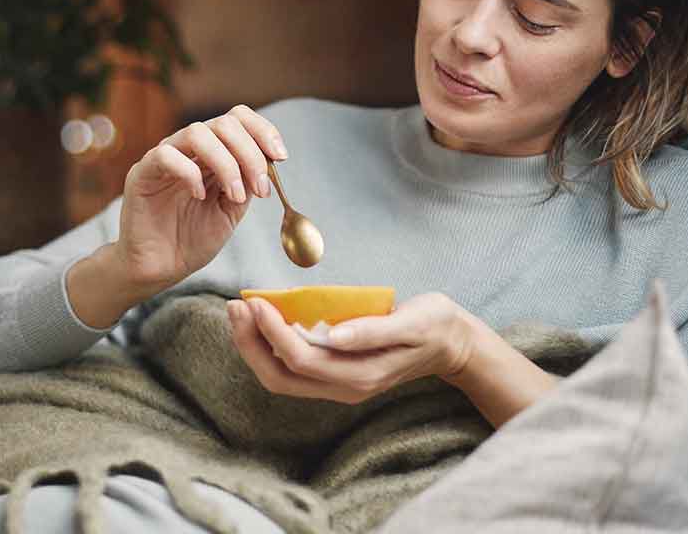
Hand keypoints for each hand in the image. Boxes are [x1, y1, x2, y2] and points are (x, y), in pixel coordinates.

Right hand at [114, 105, 287, 296]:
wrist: (161, 268)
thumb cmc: (192, 238)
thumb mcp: (231, 210)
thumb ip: (247, 183)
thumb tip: (268, 163)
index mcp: (211, 152)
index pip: (238, 119)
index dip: (263, 131)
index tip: (280, 158)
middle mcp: (188, 148)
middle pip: (224, 123)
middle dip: (251, 154)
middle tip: (260, 189)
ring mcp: (164, 157)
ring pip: (197, 132)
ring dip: (226, 163)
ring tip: (235, 196)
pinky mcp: (142, 173)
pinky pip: (166, 155)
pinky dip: (190, 172)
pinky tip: (199, 196)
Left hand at [226, 292, 477, 404]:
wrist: (452, 345)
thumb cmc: (433, 326)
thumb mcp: (412, 323)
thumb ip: (373, 330)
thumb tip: (334, 334)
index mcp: (359, 375)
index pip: (299, 359)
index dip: (270, 332)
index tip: (254, 301)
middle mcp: (344, 386)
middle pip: (279, 376)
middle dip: (250, 343)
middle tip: (236, 306)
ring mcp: (338, 384)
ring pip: (280, 376)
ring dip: (254, 346)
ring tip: (241, 312)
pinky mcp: (335, 374)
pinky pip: (291, 368)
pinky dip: (269, 346)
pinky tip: (263, 322)